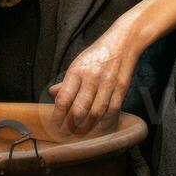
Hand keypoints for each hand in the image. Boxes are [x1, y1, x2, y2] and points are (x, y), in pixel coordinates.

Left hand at [47, 19, 140, 135]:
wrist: (123, 42)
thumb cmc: (98, 54)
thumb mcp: (78, 63)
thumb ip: (66, 81)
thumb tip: (52, 94)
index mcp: (77, 71)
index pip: (63, 99)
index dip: (57, 115)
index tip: (55, 124)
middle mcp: (92, 78)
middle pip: (79, 110)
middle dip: (71, 126)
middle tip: (67, 133)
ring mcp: (108, 84)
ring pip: (96, 113)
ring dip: (88, 126)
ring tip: (81, 132)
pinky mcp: (121, 88)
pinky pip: (112, 110)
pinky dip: (105, 120)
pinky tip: (99, 124)